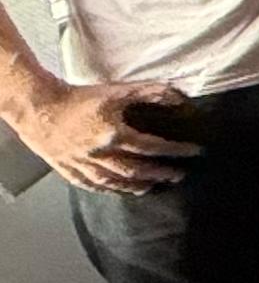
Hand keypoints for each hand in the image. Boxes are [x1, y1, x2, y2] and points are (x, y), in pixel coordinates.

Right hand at [9, 77, 196, 193]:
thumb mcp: (118, 91)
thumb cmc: (79, 99)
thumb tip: (179, 99)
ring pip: (115, 182)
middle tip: (179, 175)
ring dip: (137, 186)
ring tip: (153, 186)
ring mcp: (83, 166)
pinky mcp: (69, 171)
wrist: (40, 109)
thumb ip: (151, 93)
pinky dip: (109, 190)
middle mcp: (100, 155)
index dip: (176, 150)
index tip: (195, 152)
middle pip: (137, 171)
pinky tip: (119, 190)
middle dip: (161, 174)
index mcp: (114, 135)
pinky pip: (93, 186)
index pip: (153, 147)